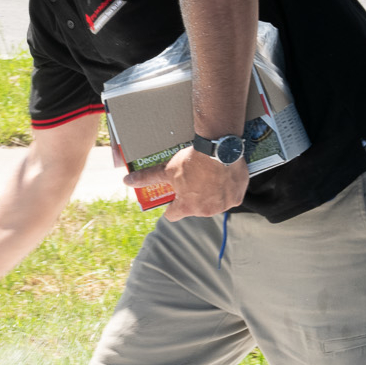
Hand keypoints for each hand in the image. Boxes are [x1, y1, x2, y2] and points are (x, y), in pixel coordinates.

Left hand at [125, 144, 247, 220]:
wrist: (219, 149)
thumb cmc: (192, 161)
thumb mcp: (167, 170)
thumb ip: (148, 178)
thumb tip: (127, 182)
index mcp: (188, 207)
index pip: (173, 215)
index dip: (171, 206)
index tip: (172, 197)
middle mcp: (206, 211)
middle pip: (195, 208)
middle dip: (192, 197)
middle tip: (193, 180)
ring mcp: (224, 205)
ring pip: (214, 203)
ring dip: (211, 194)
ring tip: (209, 177)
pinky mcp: (237, 197)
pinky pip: (229, 197)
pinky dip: (226, 189)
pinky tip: (222, 177)